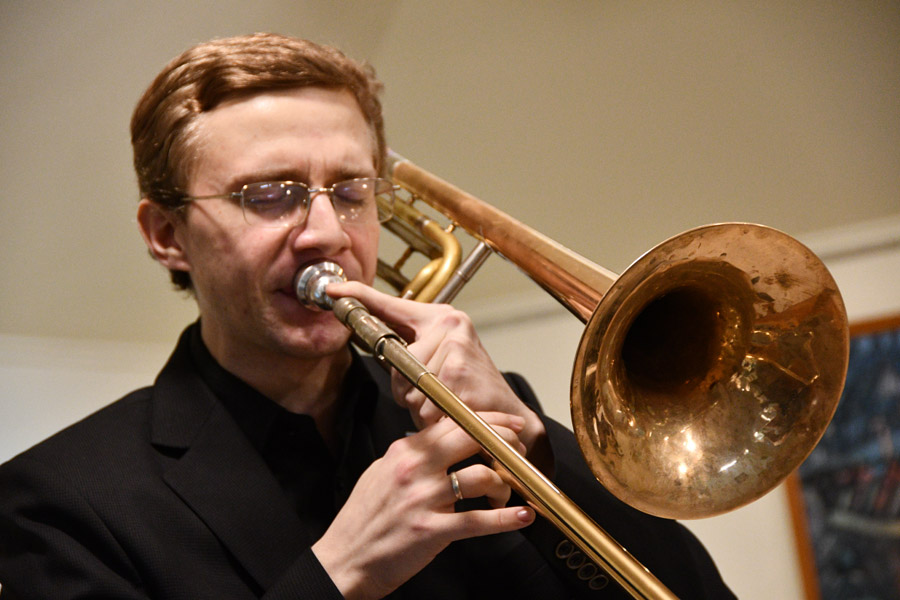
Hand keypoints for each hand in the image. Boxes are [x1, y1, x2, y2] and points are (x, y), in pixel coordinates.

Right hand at [311, 412, 534, 599]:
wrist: (344, 560)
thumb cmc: (364, 519)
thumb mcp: (382, 472)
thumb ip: (412, 454)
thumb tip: (441, 439)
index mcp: (404, 451)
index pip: (453, 422)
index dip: (488, 420)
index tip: (510, 423)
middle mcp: (414, 469)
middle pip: (472, 438)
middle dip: (504, 440)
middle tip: (520, 449)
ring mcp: (423, 499)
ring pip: (480, 477)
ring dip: (504, 484)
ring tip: (508, 493)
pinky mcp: (431, 531)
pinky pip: (478, 520)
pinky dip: (506, 519)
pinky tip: (523, 516)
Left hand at [327, 282, 547, 460]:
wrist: (508, 415)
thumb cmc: (470, 390)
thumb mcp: (440, 362)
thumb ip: (411, 353)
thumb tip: (381, 352)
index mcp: (441, 318)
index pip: (392, 305)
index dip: (360, 296)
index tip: (333, 292)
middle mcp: (449, 325)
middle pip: (397, 363)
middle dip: (408, 390)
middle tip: (437, 395)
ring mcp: (455, 347)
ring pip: (409, 386)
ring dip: (422, 406)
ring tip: (447, 405)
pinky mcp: (458, 371)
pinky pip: (424, 402)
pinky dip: (434, 417)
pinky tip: (454, 413)